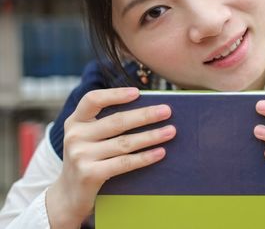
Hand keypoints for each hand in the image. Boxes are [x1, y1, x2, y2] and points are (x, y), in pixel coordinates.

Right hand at [46, 87, 175, 227]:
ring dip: (151, 136)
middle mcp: (75, 136)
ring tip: (170, 131)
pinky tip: (160, 152)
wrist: (70, 196)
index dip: (115, 94)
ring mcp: (81, 155)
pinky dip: (145, 157)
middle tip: (167, 111)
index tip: (137, 92)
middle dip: (145, 115)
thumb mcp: (89, 138)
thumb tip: (148, 110)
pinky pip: (124, 163)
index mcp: (75, 121)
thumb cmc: (89, 160)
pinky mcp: (90, 174)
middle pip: (116, 122)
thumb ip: (107, 124)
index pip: (93, 99)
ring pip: (124, 142)